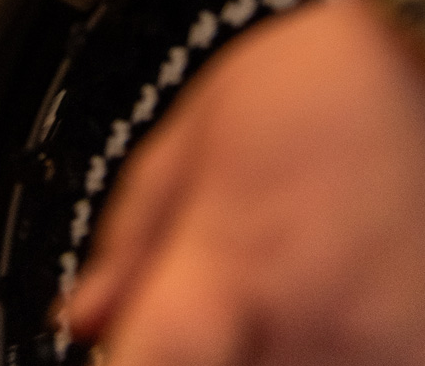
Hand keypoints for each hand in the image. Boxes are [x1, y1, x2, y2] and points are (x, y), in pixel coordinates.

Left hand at [63, 0, 424, 365]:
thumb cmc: (331, 85)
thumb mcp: (200, 129)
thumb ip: (134, 234)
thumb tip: (83, 318)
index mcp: (233, 270)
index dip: (123, 357)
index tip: (122, 341)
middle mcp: (312, 340)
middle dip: (202, 344)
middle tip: (221, 292)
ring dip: (270, 348)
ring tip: (296, 279)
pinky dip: (334, 346)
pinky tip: (341, 302)